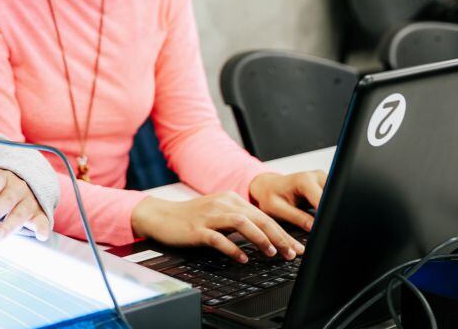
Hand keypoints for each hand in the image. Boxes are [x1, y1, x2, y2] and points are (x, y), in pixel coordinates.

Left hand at [0, 168, 50, 240]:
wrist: (26, 184)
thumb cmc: (1, 189)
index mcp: (2, 178)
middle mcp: (18, 188)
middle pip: (6, 199)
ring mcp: (29, 201)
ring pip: (20, 213)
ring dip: (9, 225)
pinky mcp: (39, 213)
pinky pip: (42, 221)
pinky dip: (42, 228)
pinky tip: (40, 235)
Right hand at [130, 192, 304, 262]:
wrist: (161, 216)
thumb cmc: (192, 218)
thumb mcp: (219, 214)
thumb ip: (241, 221)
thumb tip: (268, 237)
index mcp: (231, 199)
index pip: (263, 215)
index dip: (282, 231)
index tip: (296, 247)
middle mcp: (222, 203)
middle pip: (257, 217)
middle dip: (278, 236)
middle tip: (291, 252)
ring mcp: (209, 215)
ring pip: (241, 223)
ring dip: (259, 238)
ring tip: (272, 253)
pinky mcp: (197, 228)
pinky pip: (218, 238)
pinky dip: (233, 248)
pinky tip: (242, 258)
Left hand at [248, 171, 326, 231]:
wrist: (267, 186)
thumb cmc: (269, 195)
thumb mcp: (278, 208)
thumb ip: (297, 217)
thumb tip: (314, 227)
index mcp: (304, 180)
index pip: (323, 200)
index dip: (325, 215)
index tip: (322, 227)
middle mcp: (316, 176)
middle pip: (332, 197)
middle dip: (329, 213)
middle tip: (317, 224)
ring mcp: (322, 179)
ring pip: (335, 197)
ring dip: (329, 210)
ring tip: (315, 217)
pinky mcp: (325, 185)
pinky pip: (332, 197)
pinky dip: (328, 207)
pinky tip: (319, 213)